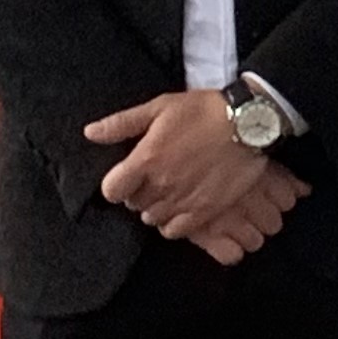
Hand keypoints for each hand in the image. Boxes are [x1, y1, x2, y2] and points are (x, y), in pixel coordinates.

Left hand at [85, 91, 292, 261]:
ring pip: (152, 219)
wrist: (248, 124)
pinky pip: (175, 231)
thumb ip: (121, 124)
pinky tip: (180, 207)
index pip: (112, 190)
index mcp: (145, 160)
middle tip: (154, 179)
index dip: (117, 184)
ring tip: (170, 192)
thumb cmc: (203, 111)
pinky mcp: (204, 212)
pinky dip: (172, 223)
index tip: (127, 176)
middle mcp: (160, 185)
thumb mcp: (159, 107)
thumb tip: (89, 133)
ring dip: (156, 208)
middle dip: (139, 193)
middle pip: (133, 205)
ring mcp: (182, 201)